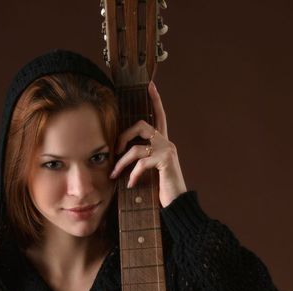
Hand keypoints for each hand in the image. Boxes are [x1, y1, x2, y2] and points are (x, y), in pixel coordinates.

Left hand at [109, 81, 187, 207]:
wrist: (178, 203)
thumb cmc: (163, 189)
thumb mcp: (151, 172)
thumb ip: (142, 160)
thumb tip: (122, 157)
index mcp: (164, 143)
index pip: (160, 116)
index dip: (156, 100)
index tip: (150, 85)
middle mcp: (167, 143)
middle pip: (142, 125)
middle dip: (124, 136)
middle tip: (115, 151)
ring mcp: (167, 150)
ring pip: (136, 148)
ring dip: (121, 163)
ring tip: (114, 175)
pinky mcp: (165, 161)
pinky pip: (141, 163)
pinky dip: (132, 174)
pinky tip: (130, 184)